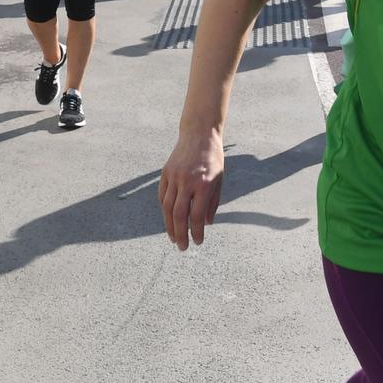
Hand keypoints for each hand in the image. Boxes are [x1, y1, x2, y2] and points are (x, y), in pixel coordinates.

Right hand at [159, 127, 224, 249]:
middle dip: (181, 234)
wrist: (199, 134)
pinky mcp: (165, 173)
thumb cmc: (213, 159)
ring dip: (170, 226)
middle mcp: (187, 181)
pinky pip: (163, 196)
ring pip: (167, 208)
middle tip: (183, 248)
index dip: (197, 232)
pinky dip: (165, 210)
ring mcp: (174, 177)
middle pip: (179, 215)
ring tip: (174, 238)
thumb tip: (206, 224)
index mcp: (204, 184)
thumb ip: (212, 203)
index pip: (196, 215)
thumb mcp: (219, 180)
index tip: (198, 241)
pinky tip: (169, 220)